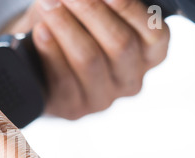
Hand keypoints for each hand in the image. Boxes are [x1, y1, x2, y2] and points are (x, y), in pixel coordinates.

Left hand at [5, 0, 169, 119]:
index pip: (154, 33)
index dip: (130, 9)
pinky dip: (50, 50)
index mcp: (150, 55)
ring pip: (89, 59)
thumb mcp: (94, 14)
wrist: (43, 69)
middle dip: (91, 11)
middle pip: (119, 44)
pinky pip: (63, 78)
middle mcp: (131, 81)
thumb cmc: (76, 31)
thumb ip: (101, 3)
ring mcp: (103, 99)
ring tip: (48, 2)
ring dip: (65, 25)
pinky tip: (40, 31)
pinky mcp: (74, 109)